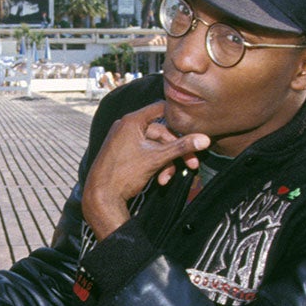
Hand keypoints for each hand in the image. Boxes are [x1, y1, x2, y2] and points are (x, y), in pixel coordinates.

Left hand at [81, 101, 208, 238]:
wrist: (100, 197)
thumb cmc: (123, 174)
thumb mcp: (155, 159)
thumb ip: (180, 147)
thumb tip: (205, 139)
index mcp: (131, 121)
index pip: (160, 108)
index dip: (178, 115)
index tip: (193, 123)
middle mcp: (127, 127)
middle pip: (161, 133)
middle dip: (176, 150)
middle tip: (192, 163)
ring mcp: (125, 141)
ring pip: (155, 147)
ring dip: (166, 162)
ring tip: (168, 179)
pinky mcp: (125, 154)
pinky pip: (146, 154)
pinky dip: (156, 166)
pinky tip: (160, 180)